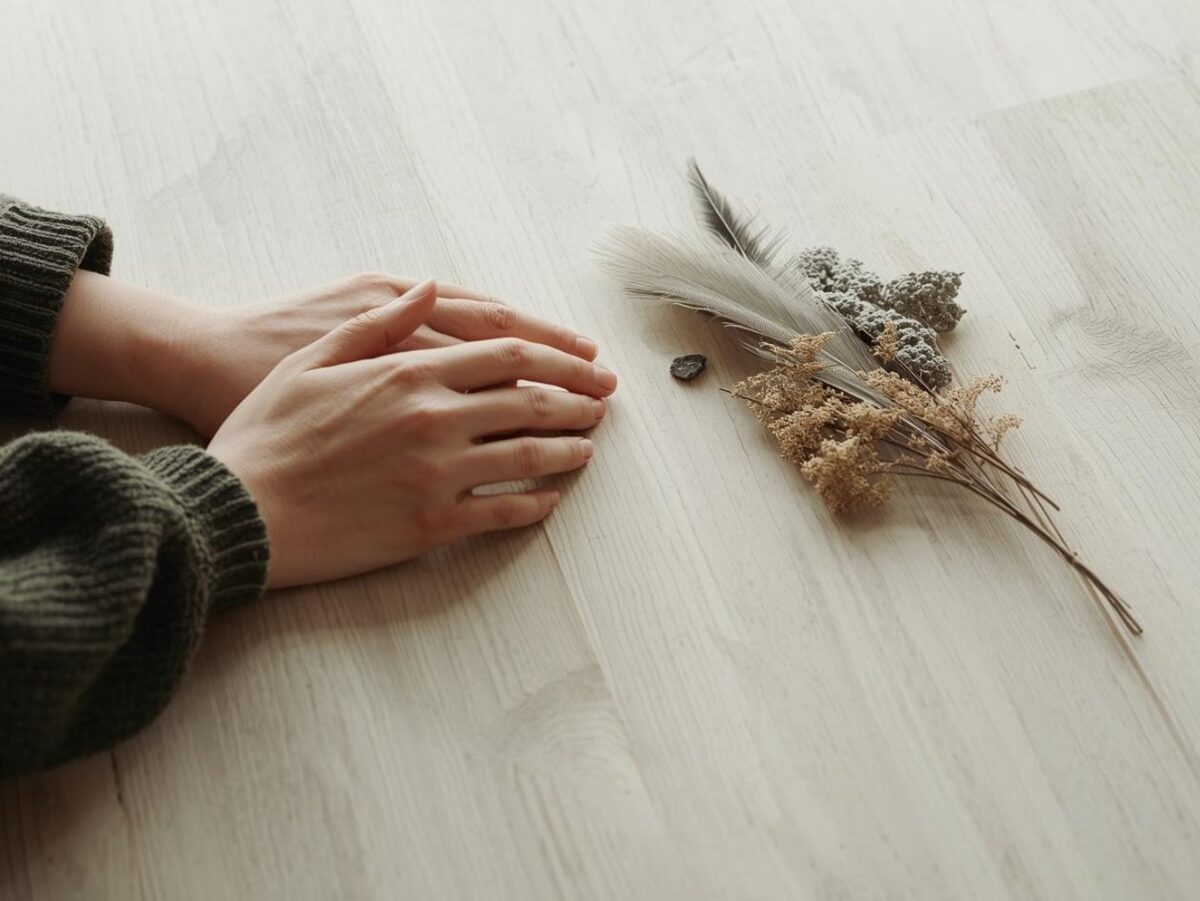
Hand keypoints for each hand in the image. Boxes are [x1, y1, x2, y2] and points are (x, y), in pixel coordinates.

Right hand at [207, 280, 617, 587]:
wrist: (238, 508)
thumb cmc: (267, 430)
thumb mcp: (314, 357)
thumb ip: (380, 323)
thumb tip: (428, 288)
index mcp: (409, 370)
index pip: (507, 353)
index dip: (557, 356)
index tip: (584, 362)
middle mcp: (433, 418)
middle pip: (531, 401)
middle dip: (576, 399)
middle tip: (602, 402)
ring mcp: (436, 474)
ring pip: (527, 456)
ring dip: (568, 449)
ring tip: (589, 447)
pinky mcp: (430, 525)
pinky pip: (502, 512)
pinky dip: (536, 503)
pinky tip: (551, 498)